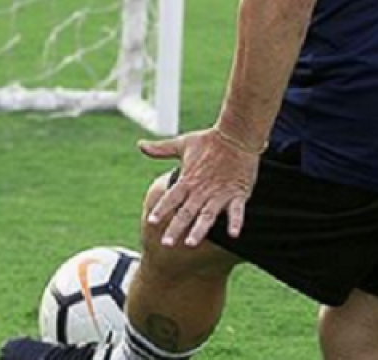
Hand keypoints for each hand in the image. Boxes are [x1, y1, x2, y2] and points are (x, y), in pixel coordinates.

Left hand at [139, 129, 259, 246]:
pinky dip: (235, 222)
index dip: (161, 209)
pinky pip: (236, 210)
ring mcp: (219, 193)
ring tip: (191, 243)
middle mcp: (201, 189)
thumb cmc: (209, 139)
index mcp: (187, 179)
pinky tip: (233, 235)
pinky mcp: (237, 193)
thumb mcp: (182, 143)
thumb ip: (160, 149)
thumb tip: (140, 145)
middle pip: (186, 212)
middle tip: (166, 244)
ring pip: (207, 215)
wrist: (237, 134)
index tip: (151, 222)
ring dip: (199, 229)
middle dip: (176, 228)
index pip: (171, 197)